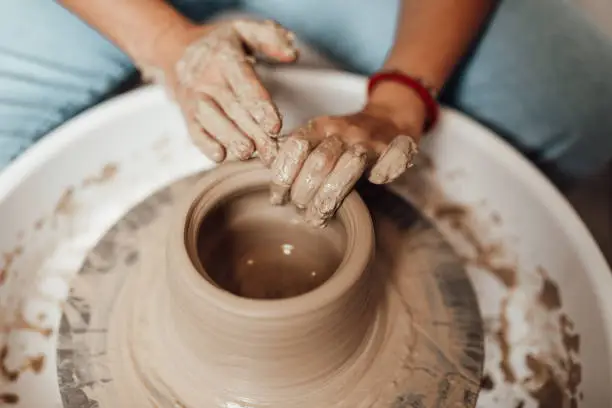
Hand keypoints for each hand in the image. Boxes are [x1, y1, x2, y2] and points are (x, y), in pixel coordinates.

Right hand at [144, 19, 297, 164]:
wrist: (175, 50)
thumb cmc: (220, 45)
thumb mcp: (244, 30)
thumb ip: (270, 38)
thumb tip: (292, 55)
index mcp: (224, 58)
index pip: (244, 83)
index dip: (260, 105)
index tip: (275, 126)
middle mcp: (207, 79)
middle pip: (232, 108)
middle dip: (253, 132)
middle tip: (272, 151)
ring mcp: (194, 98)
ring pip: (211, 121)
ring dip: (230, 139)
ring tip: (248, 153)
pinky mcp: (186, 113)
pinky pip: (193, 130)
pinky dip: (205, 145)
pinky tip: (220, 157)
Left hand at [270, 102, 422, 226]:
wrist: (389, 117)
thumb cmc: (345, 138)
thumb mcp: (316, 138)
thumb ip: (295, 154)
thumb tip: (266, 170)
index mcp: (321, 126)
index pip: (296, 146)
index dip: (284, 174)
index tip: (277, 197)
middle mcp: (345, 130)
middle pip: (320, 161)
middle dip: (304, 191)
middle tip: (297, 209)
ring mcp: (372, 140)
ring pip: (351, 165)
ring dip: (331, 195)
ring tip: (317, 217)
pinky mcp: (399, 147)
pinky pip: (394, 158)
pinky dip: (385, 171)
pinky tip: (375, 183)